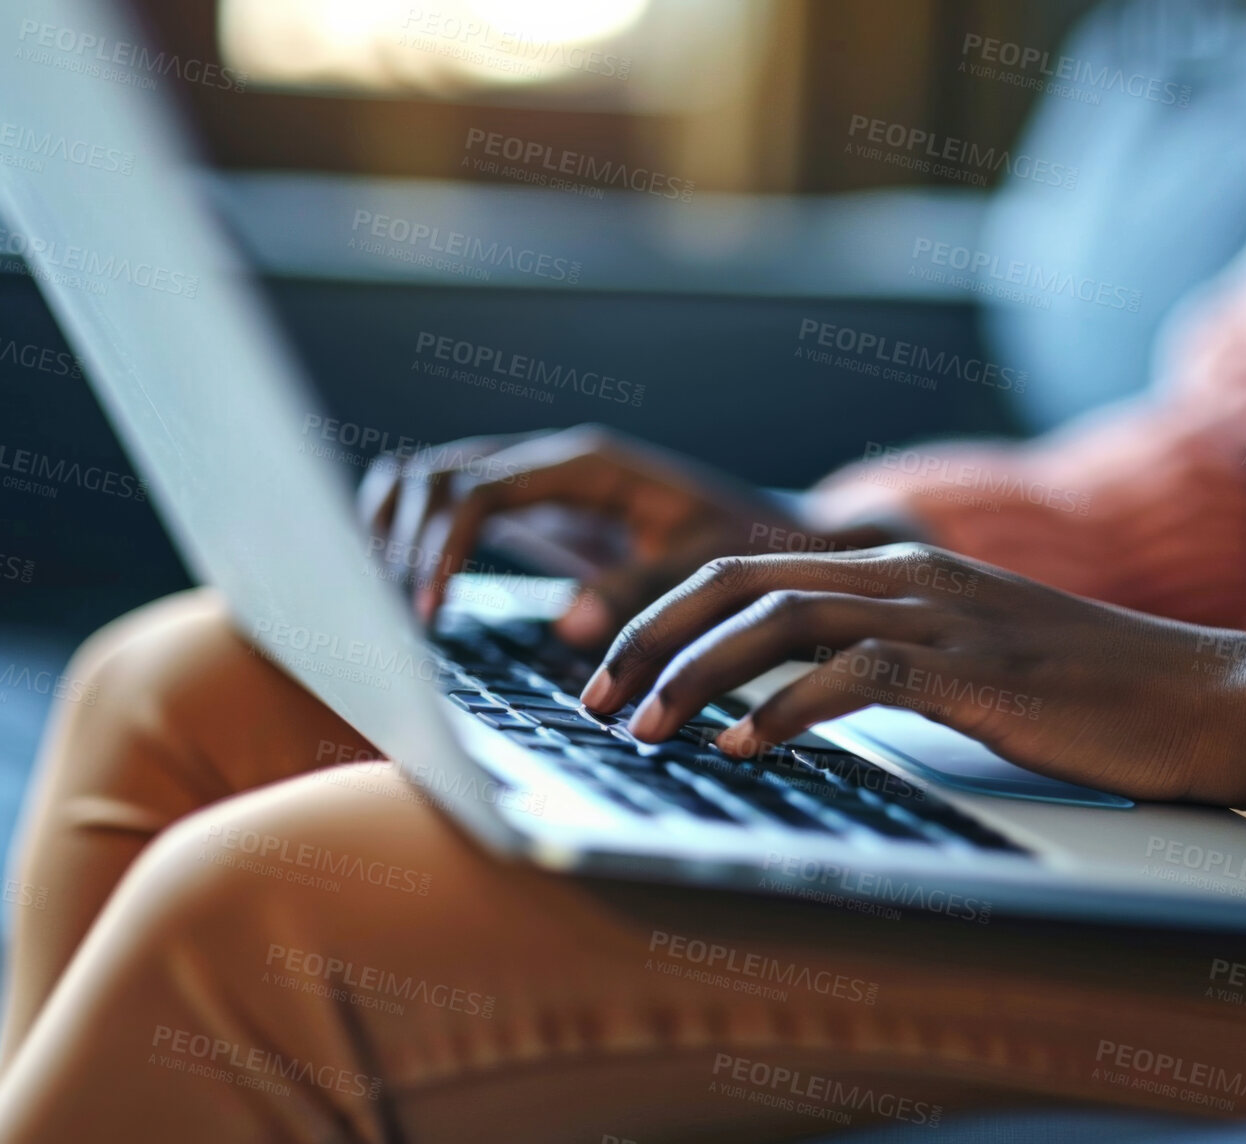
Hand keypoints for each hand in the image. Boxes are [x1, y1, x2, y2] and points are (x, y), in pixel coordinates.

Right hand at [357, 426, 861, 645]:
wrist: (779, 534)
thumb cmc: (751, 547)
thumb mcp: (708, 569)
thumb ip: (641, 591)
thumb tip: (566, 624)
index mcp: (588, 465)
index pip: (479, 490)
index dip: (440, 549)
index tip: (427, 614)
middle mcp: (554, 461)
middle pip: (435, 476)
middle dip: (403, 543)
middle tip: (398, 619)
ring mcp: (540, 481)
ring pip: (429, 480)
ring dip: (395, 533)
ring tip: (386, 604)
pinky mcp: (537, 510)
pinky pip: (453, 505)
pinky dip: (415, 535)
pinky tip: (409, 591)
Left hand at [580, 544, 1245, 821]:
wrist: (1208, 697)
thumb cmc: (1090, 695)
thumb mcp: (969, 663)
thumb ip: (887, 662)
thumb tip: (795, 703)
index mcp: (899, 565)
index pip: (749, 564)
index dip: (664, 610)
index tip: (611, 666)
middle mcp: (908, 572)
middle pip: (740, 576)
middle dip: (651, 633)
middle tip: (591, 695)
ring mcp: (943, 614)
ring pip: (781, 617)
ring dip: (696, 674)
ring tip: (641, 728)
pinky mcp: (977, 668)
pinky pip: (856, 675)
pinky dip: (785, 710)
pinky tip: (744, 751)